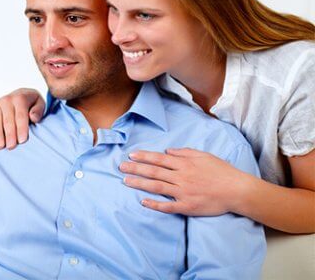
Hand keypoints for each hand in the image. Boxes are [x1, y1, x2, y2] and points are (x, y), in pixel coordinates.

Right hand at [0, 88, 44, 149]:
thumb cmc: (31, 104)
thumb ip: (38, 110)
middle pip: (8, 120)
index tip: (22, 141)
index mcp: (20, 98)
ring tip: (0, 147)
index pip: (20, 116)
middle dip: (9, 134)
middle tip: (11, 147)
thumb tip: (33, 117)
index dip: (21, 129)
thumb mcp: (40, 103)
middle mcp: (7, 100)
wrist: (20, 95)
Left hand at [119, 148, 252, 215]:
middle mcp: (182, 177)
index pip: (159, 160)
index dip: (144, 157)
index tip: (131, 155)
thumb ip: (185, 152)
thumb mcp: (204, 156)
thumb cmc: (222, 172)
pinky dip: (154, 204)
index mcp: (185, 164)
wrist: (238, 190)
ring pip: (157, 187)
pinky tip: (142, 201)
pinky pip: (168, 206)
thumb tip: (168, 151)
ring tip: (126, 181)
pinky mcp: (187, 207)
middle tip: (121, 167)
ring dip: (140, 184)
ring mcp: (183, 193)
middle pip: (154, 172)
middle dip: (136, 169)